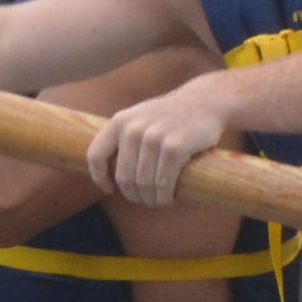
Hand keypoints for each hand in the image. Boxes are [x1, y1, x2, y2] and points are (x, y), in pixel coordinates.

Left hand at [90, 80, 232, 208]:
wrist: (205, 101)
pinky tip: (170, 198)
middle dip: (133, 195)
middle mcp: (133, 128)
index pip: (96, 155)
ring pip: (144, 184)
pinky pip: (163, 183)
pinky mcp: (175, 147)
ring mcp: (153, 137)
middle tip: (144, 199)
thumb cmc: (170, 116)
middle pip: (123, 178)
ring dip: (151, 199)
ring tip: (158, 201)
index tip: (109, 190)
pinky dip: (166, 197)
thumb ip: (123, 137)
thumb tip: (107, 172)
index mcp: (119, 121)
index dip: (99, 178)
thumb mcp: (140, 117)